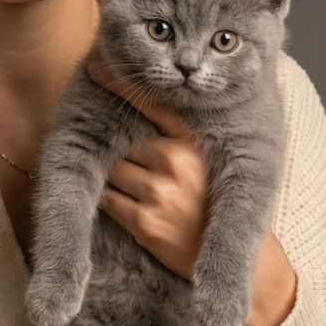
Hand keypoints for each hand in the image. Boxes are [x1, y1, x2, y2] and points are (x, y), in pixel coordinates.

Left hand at [87, 59, 207, 280]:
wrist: (227, 257)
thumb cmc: (213, 205)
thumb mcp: (208, 163)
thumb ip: (179, 138)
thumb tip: (144, 108)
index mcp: (193, 146)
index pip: (152, 107)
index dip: (121, 88)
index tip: (98, 68)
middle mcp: (176, 166)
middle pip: (124, 143)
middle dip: (117, 148)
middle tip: (116, 152)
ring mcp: (158, 195)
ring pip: (112, 171)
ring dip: (113, 176)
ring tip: (131, 185)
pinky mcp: (144, 223)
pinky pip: (109, 201)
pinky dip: (110, 200)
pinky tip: (128, 204)